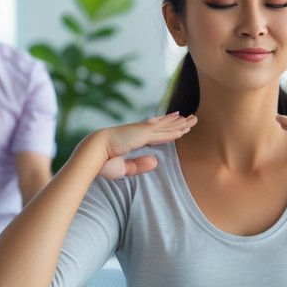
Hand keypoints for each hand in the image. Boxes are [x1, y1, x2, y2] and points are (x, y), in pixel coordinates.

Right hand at [83, 112, 197, 179]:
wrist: (93, 153)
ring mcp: (141, 132)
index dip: (163, 128)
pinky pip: (163, 131)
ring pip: (166, 127)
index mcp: (132, 139)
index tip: (171, 123)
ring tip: (192, 118)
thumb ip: (138, 165)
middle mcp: (138, 132)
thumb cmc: (102, 162)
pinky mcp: (143, 134)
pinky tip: (183, 124)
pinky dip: (174, 128)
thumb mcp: (123, 168)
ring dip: (180, 123)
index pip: (152, 133)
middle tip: (189, 118)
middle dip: (177, 123)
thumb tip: (155, 162)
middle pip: (163, 127)